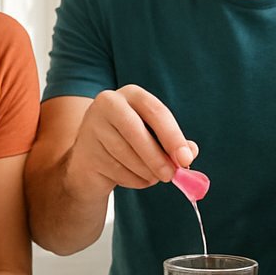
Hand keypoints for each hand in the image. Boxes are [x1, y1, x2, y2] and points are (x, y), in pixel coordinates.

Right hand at [66, 86, 197, 195]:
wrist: (93, 159)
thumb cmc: (131, 144)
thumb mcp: (156, 138)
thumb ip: (175, 144)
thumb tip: (190, 152)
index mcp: (132, 94)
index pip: (156, 112)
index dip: (173, 137)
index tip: (186, 159)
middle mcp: (108, 103)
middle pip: (136, 132)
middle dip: (157, 157)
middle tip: (171, 175)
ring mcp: (93, 126)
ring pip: (126, 155)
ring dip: (146, 172)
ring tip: (151, 175)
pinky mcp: (85, 151)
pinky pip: (116, 171)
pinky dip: (132, 180)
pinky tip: (131, 176)